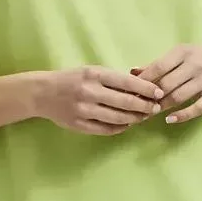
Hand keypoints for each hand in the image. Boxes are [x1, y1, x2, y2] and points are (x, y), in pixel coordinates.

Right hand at [36, 63, 165, 135]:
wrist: (42, 93)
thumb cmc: (71, 79)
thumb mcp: (91, 71)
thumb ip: (114, 79)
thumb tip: (142, 86)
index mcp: (94, 75)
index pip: (128, 82)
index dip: (147, 89)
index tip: (159, 93)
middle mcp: (90, 92)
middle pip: (126, 102)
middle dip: (145, 107)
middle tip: (155, 109)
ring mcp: (84, 110)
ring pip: (118, 118)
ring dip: (134, 119)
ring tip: (143, 117)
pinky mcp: (79, 125)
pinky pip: (106, 130)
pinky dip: (120, 128)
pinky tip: (126, 124)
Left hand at [132, 44, 201, 123]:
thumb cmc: (198, 59)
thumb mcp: (181, 55)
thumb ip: (158, 64)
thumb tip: (133, 72)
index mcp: (184, 51)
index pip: (159, 66)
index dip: (144, 80)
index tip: (133, 90)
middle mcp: (196, 64)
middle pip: (167, 84)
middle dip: (151, 96)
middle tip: (140, 105)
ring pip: (179, 97)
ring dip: (163, 106)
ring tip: (152, 112)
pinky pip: (196, 108)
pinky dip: (181, 116)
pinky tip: (169, 119)